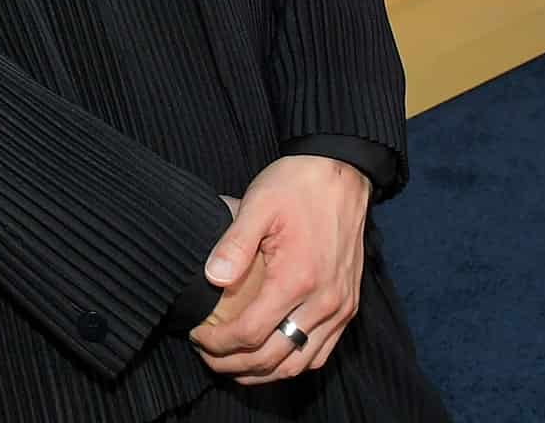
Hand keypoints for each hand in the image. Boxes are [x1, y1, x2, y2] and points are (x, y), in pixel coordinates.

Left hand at [186, 155, 369, 383]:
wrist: (341, 172)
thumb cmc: (296, 184)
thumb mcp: (258, 202)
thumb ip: (234, 242)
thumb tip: (212, 278)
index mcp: (297, 279)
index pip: (250, 333)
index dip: (218, 344)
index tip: (196, 336)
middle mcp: (324, 302)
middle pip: (274, 358)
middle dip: (235, 365)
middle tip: (207, 357)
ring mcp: (340, 307)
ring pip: (300, 363)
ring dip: (264, 373)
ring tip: (234, 366)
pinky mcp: (348, 305)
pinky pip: (320, 352)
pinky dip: (294, 363)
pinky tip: (273, 357)